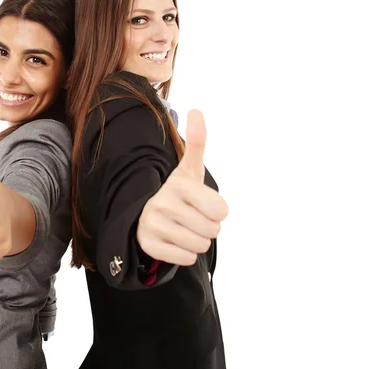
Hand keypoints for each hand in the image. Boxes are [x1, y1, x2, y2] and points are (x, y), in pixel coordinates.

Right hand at [137, 110, 228, 265]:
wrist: (146, 216)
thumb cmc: (178, 193)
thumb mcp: (189, 170)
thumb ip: (196, 142)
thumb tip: (196, 109)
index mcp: (179, 185)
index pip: (222, 210)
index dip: (217, 210)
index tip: (202, 203)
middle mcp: (163, 204)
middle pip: (213, 230)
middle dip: (208, 227)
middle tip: (192, 217)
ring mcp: (154, 225)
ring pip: (200, 246)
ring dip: (197, 241)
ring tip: (183, 228)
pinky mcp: (149, 245)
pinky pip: (186, 259)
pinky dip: (185, 254)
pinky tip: (174, 241)